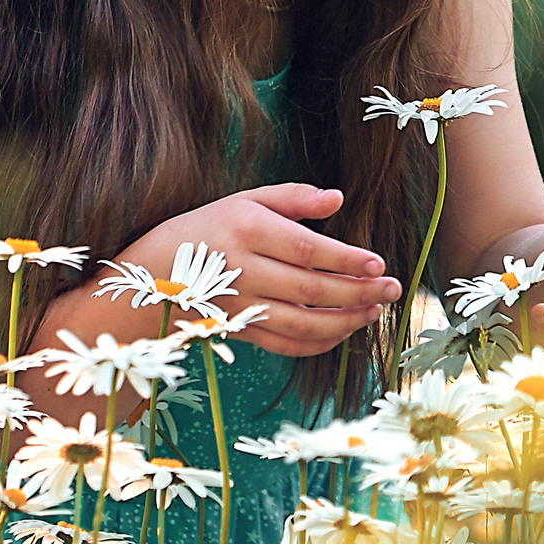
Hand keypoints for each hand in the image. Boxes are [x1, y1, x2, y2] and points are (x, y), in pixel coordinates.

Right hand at [94, 183, 401, 359]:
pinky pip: (285, 345)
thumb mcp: (244, 201)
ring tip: (375, 312)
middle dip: (357, 292)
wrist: (150, 275)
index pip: (306, 249)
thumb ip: (293, 198)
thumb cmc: (208, 228)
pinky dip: (319, 343)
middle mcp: (242, 270)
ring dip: (344, 322)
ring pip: (301, 323)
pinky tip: (344, 330)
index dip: (346, 259)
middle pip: (310, 288)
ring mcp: (240, 306)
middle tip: (393, 290)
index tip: (378, 263)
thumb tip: (337, 199)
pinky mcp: (239, 332)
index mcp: (247, 230)